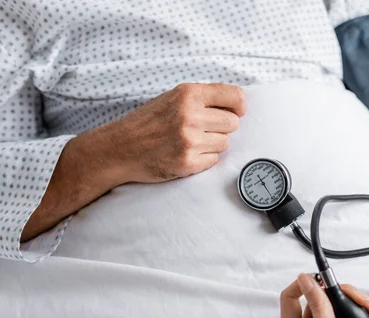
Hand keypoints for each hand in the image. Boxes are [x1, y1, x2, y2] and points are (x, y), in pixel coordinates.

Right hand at [105, 82, 245, 183]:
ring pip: (225, 143)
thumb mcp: (173, 98)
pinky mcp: (187, 163)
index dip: (240, 106)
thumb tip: (238, 105)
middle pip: (233, 123)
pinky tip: (185, 154)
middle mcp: (190, 115)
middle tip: (203, 130)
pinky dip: (204, 159)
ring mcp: (189, 141)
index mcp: (188, 94)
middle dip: (222, 128)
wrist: (120, 148)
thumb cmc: (149, 122)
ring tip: (190, 142)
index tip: (238, 112)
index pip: (235, 96)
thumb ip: (202, 99)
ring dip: (213, 144)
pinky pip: (214, 160)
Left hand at [280, 274, 368, 317]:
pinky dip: (363, 311)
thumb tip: (305, 279)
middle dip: (341, 294)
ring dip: (356, 302)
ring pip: (337, 304)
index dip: (303, 285)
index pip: (289, 299)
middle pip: (318, 298)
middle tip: (358, 299)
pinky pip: (350, 313)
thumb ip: (318, 306)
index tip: (322, 277)